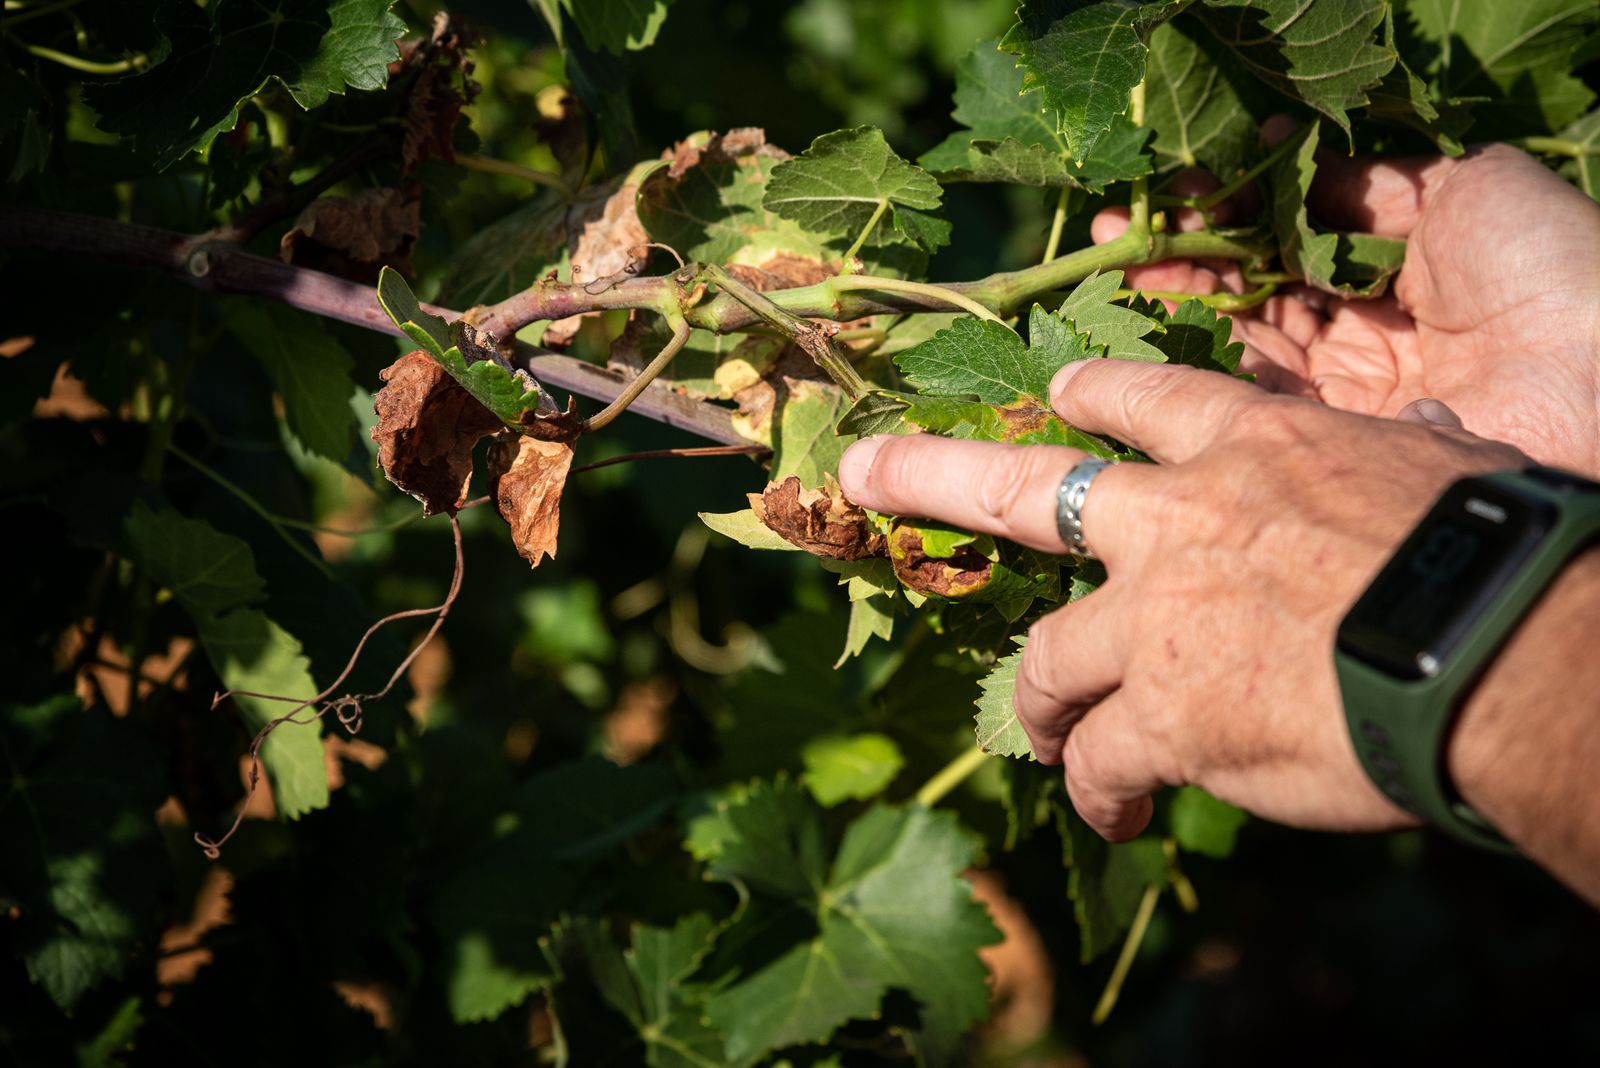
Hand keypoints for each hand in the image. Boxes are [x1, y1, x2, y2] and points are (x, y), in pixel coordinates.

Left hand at [837, 360, 1526, 840]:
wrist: (1492, 652)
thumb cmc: (1493, 551)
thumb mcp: (1442, 464)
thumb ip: (1392, 452)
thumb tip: (1417, 421)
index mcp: (1250, 445)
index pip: (1142, 401)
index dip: (1088, 395)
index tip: (1054, 394)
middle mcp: (1175, 522)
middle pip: (1023, 490)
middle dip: (930, 478)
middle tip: (865, 472)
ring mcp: (1153, 620)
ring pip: (1043, 659)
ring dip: (1032, 701)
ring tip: (1036, 734)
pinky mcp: (1161, 717)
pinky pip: (1097, 759)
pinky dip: (1097, 788)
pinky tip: (1114, 814)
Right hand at [1101, 140, 1599, 475]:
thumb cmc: (1552, 268)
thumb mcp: (1461, 188)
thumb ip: (1362, 182)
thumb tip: (1274, 153)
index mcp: (1398, 268)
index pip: (1287, 243)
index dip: (1224, 221)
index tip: (1164, 200)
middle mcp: (1366, 336)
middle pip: (1253, 297)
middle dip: (1182, 265)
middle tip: (1112, 242)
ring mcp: (1351, 398)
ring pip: (1243, 353)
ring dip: (1180, 314)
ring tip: (1122, 276)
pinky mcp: (1341, 452)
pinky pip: (1258, 414)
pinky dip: (1202, 380)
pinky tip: (1158, 344)